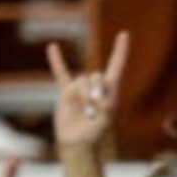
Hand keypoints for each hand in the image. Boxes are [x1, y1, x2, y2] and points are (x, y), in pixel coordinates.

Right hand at [45, 35, 128, 154]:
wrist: (77, 142)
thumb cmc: (94, 133)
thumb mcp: (105, 120)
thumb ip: (103, 105)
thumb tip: (94, 93)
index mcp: (110, 90)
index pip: (116, 66)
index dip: (120, 51)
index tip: (124, 34)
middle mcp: (95, 85)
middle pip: (95, 76)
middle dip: (95, 92)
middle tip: (94, 111)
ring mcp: (80, 87)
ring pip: (80, 81)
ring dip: (82, 98)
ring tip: (84, 113)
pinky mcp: (66, 91)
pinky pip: (60, 73)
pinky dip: (56, 60)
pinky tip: (52, 46)